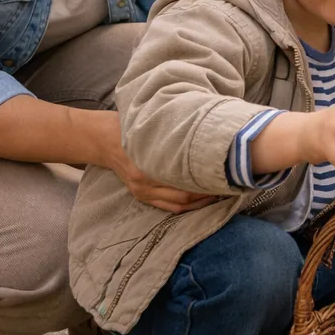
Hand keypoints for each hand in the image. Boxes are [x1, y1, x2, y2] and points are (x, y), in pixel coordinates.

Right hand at [99, 115, 217, 213]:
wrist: (105, 139)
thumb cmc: (135, 127)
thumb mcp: (156, 126)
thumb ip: (179, 135)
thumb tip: (210, 132)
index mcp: (149, 163)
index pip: (185, 179)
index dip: (207, 179)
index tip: (225, 173)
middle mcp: (144, 181)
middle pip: (184, 195)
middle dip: (209, 192)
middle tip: (228, 184)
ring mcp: (142, 191)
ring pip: (179, 205)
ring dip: (201, 202)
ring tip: (219, 194)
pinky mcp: (141, 196)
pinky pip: (168, 207)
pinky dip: (187, 206)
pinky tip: (201, 200)